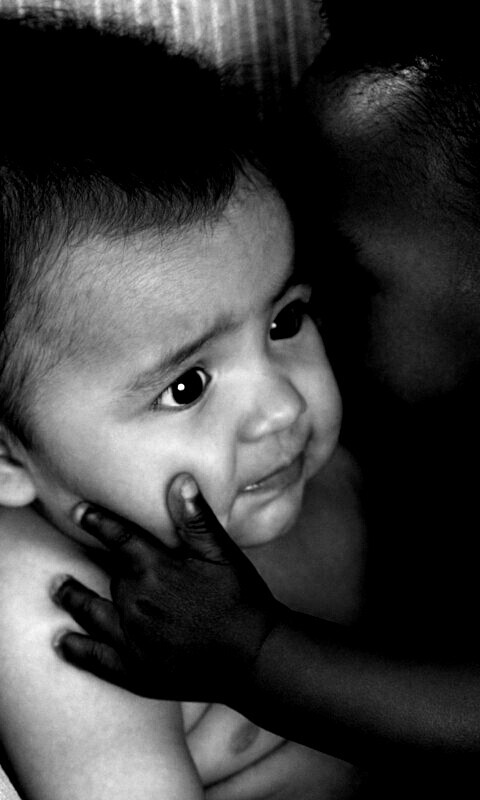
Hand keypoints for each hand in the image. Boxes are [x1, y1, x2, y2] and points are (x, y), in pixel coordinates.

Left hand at [51, 474, 281, 703]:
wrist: (254, 656)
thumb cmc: (241, 598)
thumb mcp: (222, 553)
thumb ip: (196, 518)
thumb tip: (179, 479)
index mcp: (156, 569)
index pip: (119, 538)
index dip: (97, 521)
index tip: (78, 511)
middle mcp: (136, 602)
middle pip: (105, 575)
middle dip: (87, 562)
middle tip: (65, 551)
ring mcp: (133, 639)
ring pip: (90, 612)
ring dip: (72, 598)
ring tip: (56, 588)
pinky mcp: (135, 671)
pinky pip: (96, 658)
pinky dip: (75, 650)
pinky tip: (61, 642)